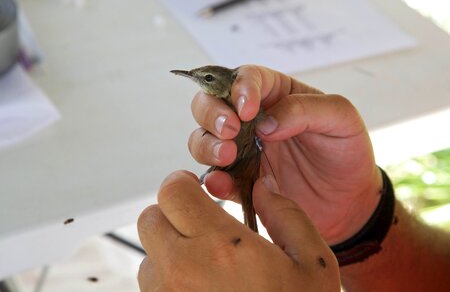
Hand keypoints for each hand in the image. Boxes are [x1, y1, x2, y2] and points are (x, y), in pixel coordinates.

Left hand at [137, 171, 339, 290]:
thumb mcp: (313, 266)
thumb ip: (287, 216)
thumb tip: (264, 187)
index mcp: (222, 246)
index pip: (172, 191)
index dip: (183, 183)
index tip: (196, 189)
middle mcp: (182, 271)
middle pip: (151, 218)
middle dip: (173, 213)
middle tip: (201, 225)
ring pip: (149, 255)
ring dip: (170, 251)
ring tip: (206, 268)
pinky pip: (150, 287)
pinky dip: (168, 280)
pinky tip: (202, 291)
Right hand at [188, 65, 381, 243]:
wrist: (350, 199)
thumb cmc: (346, 150)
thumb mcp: (341, 118)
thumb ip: (305, 110)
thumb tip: (265, 124)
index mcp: (275, 94)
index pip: (246, 77)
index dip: (240, 88)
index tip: (248, 110)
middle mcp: (251, 120)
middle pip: (210, 104)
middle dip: (212, 114)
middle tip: (230, 130)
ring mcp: (242, 151)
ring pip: (203, 139)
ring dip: (206, 145)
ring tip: (227, 156)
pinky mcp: (241, 181)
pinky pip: (217, 178)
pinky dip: (213, 180)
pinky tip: (220, 183)